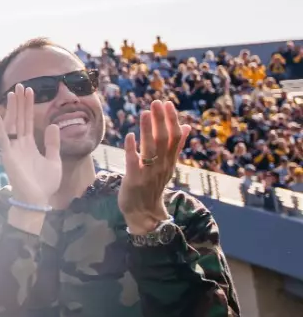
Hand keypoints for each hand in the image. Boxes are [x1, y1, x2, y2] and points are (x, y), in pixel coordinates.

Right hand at [0, 83, 63, 208]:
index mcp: (29, 145)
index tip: (29, 91)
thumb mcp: (53, 160)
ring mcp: (13, 149)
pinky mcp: (8, 156)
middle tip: (21, 85)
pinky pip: (3, 139)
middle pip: (20, 119)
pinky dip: (0, 127)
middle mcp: (19, 144)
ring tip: (13, 93)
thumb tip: (54, 125)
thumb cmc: (44, 183)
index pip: (28, 121)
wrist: (37, 199)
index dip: (28, 106)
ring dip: (12, 109)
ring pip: (12, 124)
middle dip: (21, 103)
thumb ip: (53, 143)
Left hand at [119, 98, 185, 234]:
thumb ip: (175, 147)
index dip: (172, 121)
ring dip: (147, 129)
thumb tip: (186, 126)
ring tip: (145, 112)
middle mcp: (162, 166)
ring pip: (150, 148)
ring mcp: (148, 173)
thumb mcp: (168, 166)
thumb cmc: (153, 185)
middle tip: (157, 103)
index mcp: (170, 161)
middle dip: (160, 120)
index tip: (167, 104)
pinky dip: (132, 148)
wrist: (144, 213)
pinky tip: (129, 135)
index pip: (175, 138)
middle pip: (164, 140)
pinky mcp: (134, 180)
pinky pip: (134, 162)